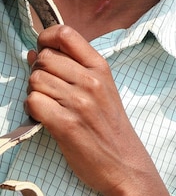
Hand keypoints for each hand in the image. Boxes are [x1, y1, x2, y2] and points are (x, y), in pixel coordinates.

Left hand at [25, 25, 174, 195]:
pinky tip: (42, 114)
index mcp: (100, 66)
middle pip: (45, 58)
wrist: (124, 162)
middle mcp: (90, 80)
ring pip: (36, 79)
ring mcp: (78, 102)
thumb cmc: (109, 124)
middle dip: (38, 69)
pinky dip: (32, 108)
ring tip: (46, 102)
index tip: (43, 48)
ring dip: (34, 91)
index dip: (47, 37)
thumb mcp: (102, 87)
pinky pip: (34, 102)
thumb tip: (33, 52)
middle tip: (46, 85)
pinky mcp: (66, 124)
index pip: (66, 34)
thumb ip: (72, 67)